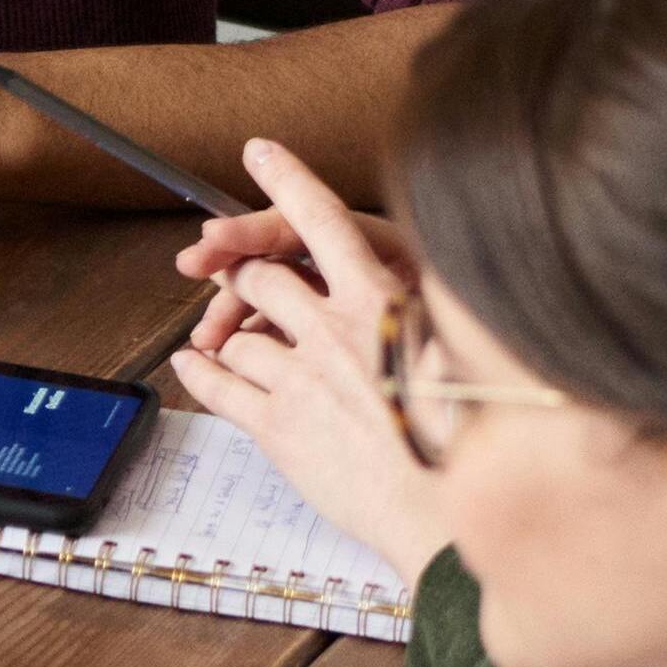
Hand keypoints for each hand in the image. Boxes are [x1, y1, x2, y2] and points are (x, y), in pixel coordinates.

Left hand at [159, 142, 446, 580]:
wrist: (452, 515)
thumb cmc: (471, 440)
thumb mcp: (464, 352)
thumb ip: (427, 309)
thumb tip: (417, 281)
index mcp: (385, 304)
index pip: (328, 223)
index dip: (289, 181)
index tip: (259, 151)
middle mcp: (336, 333)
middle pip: (262, 276)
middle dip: (245, 276)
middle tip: (237, 280)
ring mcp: (300, 380)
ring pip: (236, 333)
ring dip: (225, 332)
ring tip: (223, 337)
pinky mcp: (275, 427)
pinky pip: (214, 384)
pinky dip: (197, 370)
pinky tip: (194, 365)